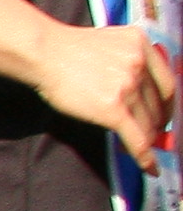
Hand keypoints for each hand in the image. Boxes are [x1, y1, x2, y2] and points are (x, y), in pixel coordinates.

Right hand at [37, 21, 176, 158]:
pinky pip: (137, 139)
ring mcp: (129, 86)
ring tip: (141, 149)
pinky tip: (150, 167)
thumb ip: (129, 58)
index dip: (168, 106)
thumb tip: (139, 89)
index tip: (164, 116)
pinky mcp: (114, 109)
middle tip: (151, 134)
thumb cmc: (66, 49)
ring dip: (147, 140)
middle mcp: (140, 64)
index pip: (167, 84)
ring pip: (148, 124)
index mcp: (142, 45)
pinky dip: (145, 157)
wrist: (43, 52)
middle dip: (156, 123)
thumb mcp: (109, 43)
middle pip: (159, 106)